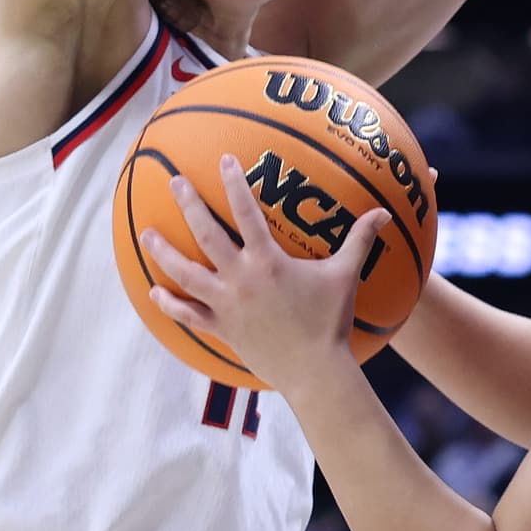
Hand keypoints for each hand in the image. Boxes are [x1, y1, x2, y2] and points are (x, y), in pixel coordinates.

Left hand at [137, 164, 388, 395]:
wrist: (314, 371)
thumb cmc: (330, 322)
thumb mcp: (346, 276)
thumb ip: (360, 240)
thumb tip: (383, 212)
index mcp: (267, 262)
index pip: (245, 213)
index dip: (234, 184)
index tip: (223, 159)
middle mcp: (240, 279)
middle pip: (206, 235)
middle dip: (189, 205)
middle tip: (174, 182)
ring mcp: (226, 304)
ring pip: (185, 274)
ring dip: (164, 252)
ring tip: (147, 234)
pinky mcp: (221, 328)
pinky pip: (189, 314)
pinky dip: (170, 304)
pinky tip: (153, 292)